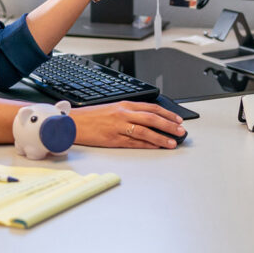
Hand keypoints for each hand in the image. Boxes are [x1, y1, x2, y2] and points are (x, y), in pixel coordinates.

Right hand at [69, 100, 184, 148]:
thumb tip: (147, 119)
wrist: (72, 122)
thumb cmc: (91, 117)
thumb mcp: (112, 109)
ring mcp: (119, 126)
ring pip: (145, 130)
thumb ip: (128, 113)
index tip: (178, 119)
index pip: (151, 108)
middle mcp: (123, 114)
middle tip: (181, 130)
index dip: (167, 113)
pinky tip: (156, 147)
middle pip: (152, 118)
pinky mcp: (113, 138)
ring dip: (161, 137)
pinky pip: (134, 142)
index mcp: (124, 105)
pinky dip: (147, 144)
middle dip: (169, 124)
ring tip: (173, 142)